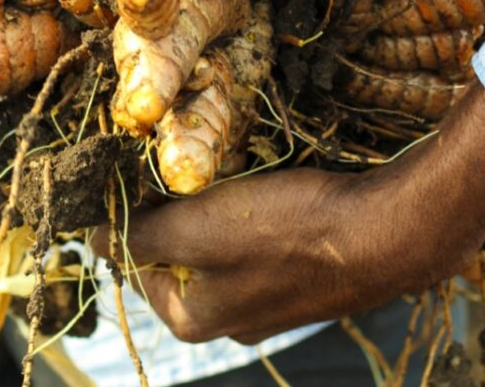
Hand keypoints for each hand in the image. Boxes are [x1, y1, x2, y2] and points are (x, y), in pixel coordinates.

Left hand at [96, 84, 484, 343]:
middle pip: (175, 256)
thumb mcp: (199, 229)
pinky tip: (265, 185)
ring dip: (211, 209)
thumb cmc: (291, 231)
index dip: (124, 212)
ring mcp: (270, 303)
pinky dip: (252, 214)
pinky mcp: (306, 278)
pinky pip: (259, 242)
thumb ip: (141, 235)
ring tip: (220, 167)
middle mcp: (229, 322)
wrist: (392, 233)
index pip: (131, 261)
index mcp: (193, 320)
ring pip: (218, 247)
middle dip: (171, 209)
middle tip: (173, 161)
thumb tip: (92, 232)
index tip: (128, 168)